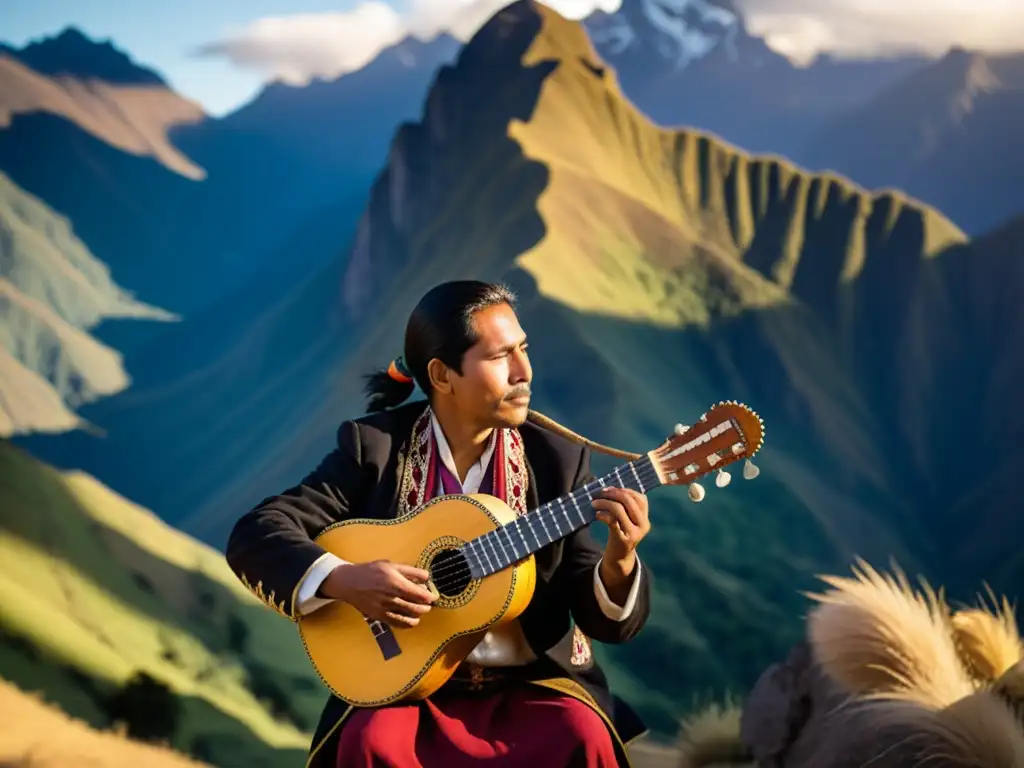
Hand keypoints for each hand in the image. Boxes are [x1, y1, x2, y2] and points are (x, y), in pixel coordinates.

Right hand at [320, 560, 436, 627]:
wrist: (349, 582)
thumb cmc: (371, 571)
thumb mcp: (391, 565)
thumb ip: (411, 571)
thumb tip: (427, 577)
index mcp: (395, 583)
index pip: (420, 595)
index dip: (430, 597)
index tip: (434, 596)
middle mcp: (391, 598)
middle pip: (417, 608)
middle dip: (426, 606)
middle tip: (428, 602)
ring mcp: (385, 609)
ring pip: (410, 617)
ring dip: (419, 614)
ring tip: (420, 609)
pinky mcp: (379, 617)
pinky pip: (399, 624)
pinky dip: (408, 623)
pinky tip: (411, 618)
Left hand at [592, 487, 649, 577]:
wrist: (619, 557)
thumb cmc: (620, 533)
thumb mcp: (627, 521)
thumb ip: (624, 507)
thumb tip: (608, 488)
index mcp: (645, 518)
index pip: (640, 498)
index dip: (624, 490)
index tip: (609, 489)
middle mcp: (643, 525)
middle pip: (629, 501)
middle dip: (613, 493)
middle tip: (600, 493)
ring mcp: (634, 533)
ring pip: (619, 509)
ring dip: (604, 503)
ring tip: (594, 503)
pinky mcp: (623, 539)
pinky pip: (612, 520)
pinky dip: (603, 514)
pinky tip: (597, 515)